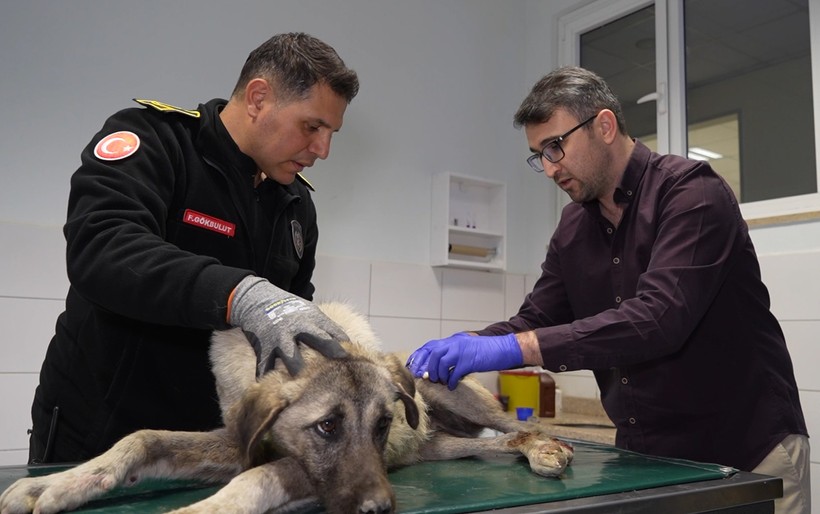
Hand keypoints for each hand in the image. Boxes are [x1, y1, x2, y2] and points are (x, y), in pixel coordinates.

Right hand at [228, 276, 348, 376]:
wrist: (257, 299)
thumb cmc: (288, 308)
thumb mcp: (309, 311)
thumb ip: (325, 327)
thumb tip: (345, 343)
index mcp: (313, 318)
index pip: (334, 331)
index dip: (345, 344)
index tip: (355, 358)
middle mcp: (298, 326)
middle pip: (318, 339)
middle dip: (330, 350)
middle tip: (341, 365)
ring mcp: (280, 336)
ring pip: (291, 355)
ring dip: (298, 369)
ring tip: (304, 382)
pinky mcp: (263, 345)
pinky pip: (265, 364)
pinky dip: (265, 376)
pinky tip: (268, 388)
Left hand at [406, 333, 522, 389]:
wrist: (504, 348)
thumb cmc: (486, 350)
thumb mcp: (466, 348)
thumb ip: (453, 354)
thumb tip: (440, 368)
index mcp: (453, 340)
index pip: (430, 346)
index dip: (419, 357)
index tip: (413, 367)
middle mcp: (455, 343)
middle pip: (433, 354)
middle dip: (428, 368)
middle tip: (429, 378)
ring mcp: (462, 351)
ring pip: (441, 363)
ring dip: (439, 375)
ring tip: (443, 382)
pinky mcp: (469, 361)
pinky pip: (455, 373)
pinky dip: (452, 381)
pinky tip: (453, 386)